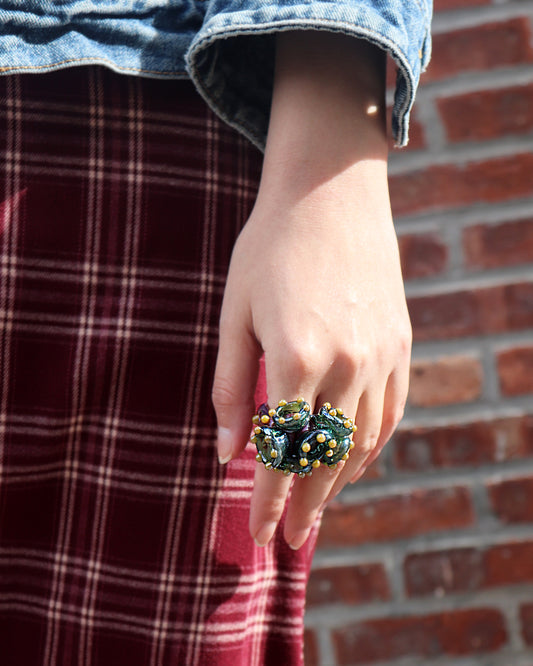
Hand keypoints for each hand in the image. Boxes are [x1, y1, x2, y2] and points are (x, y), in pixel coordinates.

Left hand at [212, 31, 411, 548]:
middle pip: (325, 458)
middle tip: (290, 538)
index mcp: (296, 358)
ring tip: (317, 506)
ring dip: (338, 482)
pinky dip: (371, 446)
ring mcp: (380, 356)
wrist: (330, 194)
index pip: (281, 451)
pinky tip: (354, 460)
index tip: (258, 534)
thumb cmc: (269, 249)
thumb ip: (231, 387)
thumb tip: (226, 453)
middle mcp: (346, 365)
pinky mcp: (400, 345)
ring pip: (361, 442)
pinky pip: (390, 412)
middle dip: (305, 504)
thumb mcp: (234, 314)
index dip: (267, 499)